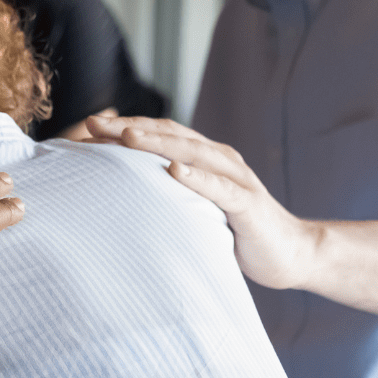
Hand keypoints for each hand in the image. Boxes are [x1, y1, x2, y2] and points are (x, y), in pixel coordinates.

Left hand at [85, 116, 320, 289]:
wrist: (290, 254)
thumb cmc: (238, 232)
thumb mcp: (197, 208)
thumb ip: (171, 194)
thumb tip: (123, 195)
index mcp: (204, 158)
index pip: (159, 133)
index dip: (124, 128)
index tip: (87, 127)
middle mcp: (220, 159)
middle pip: (170, 135)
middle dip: (130, 128)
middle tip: (92, 123)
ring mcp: (236, 178)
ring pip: (193, 153)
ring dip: (158, 143)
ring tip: (126, 137)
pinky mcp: (248, 204)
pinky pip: (220, 188)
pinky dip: (197, 177)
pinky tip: (175, 170)